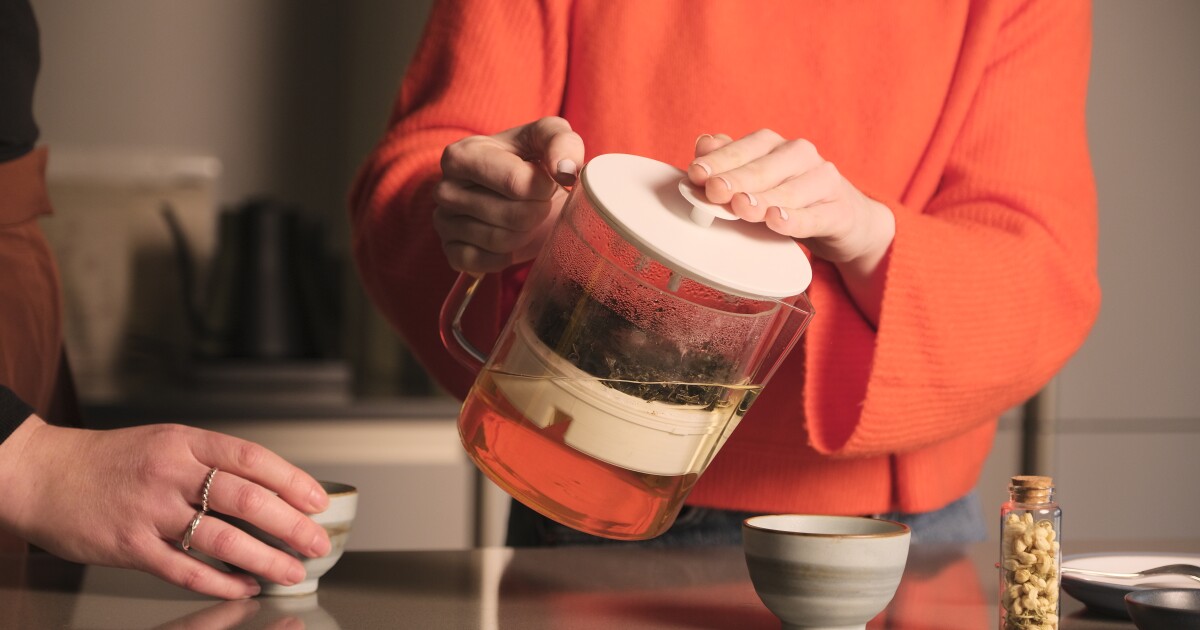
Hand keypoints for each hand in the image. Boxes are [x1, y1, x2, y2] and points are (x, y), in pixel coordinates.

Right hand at [0, 416, 330, 598]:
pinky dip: (221, 582)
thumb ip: (210, 463)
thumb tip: (269, 488)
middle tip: (318, 541)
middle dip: (291, 525)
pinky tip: (244, 587)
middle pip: (247, 499)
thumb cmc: (111, 460)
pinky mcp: (129, 546)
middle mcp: (170, 473)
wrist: (44, 474)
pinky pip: (185, 570)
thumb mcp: (166, 443)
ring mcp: (150, 511)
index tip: (318, 501)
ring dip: (266, 559)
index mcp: (185, 443)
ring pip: (223, 539)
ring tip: (292, 569)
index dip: (292, 480)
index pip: (252, 458)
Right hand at [434, 116, 584, 272]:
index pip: (517, 183)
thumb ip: (562, 142)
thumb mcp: (548, 138)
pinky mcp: (451, 252)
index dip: (544, 188)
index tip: (545, 181)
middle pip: (512, 216)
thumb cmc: (530, 160)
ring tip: (526, 217)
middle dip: (538, 212)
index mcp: (461, 155)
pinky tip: (510, 240)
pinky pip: (484, 263)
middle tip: (539, 202)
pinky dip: (506, 256)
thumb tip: (567, 170)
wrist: (519, 193)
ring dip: (525, 233)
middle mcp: (444, 188)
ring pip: (500, 241)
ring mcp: (444, 222)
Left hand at [687, 130, 895, 322]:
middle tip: (714, 189)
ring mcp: (823, 181)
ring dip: (762, 199)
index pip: (745, 148)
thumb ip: (729, 163)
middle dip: (736, 179)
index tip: (696, 173)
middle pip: (764, 167)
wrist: (845, 219)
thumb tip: (703, 144)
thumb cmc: (790, 197)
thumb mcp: (757, 180)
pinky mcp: (840, 211)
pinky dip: (795, 219)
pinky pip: (815, 216)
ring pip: (789, 190)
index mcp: (775, 146)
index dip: (719, 160)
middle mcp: (800, 156)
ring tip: (741, 206)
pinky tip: (777, 220)